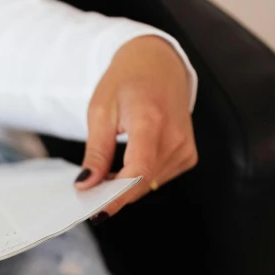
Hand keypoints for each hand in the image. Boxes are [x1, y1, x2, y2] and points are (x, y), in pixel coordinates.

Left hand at [74, 35, 197, 221]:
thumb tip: (86, 185)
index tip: (97, 211)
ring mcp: (185, 147)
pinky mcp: (188, 155)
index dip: (117, 196)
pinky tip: (125, 167)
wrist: (157, 63)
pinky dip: (138, 179)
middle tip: (88, 194)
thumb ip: (96, 152)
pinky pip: (158, 179)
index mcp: (151, 121)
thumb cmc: (126, 82)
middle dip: (114, 194)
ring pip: (149, 184)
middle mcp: (175, 136)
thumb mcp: (100, 112)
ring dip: (125, 187)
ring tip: (105, 173)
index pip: (138, 170)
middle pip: (142, 182)